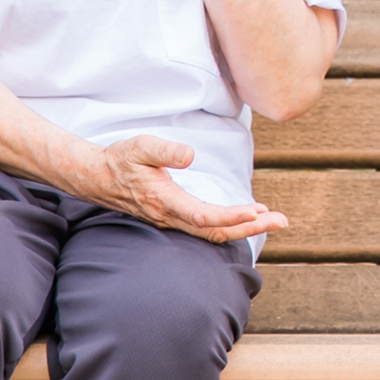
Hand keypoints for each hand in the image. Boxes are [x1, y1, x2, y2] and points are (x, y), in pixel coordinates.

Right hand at [85, 134, 285, 243]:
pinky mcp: (174, 218)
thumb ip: (165, 150)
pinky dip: (230, 226)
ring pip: (213, 233)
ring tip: (273, 219)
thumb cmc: (120, 160)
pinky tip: (247, 218)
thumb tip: (190, 155)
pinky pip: (206, 229)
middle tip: (282, 220)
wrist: (97, 178)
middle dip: (251, 227)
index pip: (204, 216)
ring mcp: (172, 221)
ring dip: (245, 228)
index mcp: (165, 201)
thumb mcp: (140, 146)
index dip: (231, 216)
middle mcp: (170, 217)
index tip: (256, 211)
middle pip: (216, 231)